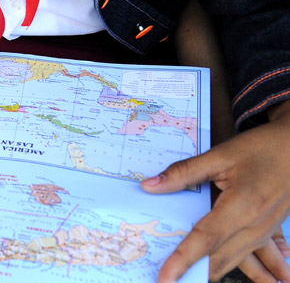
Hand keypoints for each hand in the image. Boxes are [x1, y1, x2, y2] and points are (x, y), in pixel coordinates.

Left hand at [141, 104, 289, 282]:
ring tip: (192, 282)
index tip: (165, 278)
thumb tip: (149, 186)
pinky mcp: (269, 231)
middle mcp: (254, 226)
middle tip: (168, 282)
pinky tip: (260, 281)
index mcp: (241, 207)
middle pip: (220, 259)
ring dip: (214, 273)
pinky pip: (257, 258)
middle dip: (194, 274)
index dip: (183, 260)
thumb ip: (184, 173)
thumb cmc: (261, 148)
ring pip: (237, 262)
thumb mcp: (220, 155)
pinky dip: (252, 273)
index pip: (205, 240)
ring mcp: (264, 232)